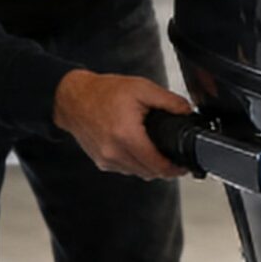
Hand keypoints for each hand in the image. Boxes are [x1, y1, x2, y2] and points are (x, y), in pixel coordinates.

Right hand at [53, 70, 193, 179]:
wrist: (73, 99)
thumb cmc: (103, 92)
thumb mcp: (142, 88)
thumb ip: (169, 101)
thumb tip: (187, 112)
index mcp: (126, 136)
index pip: (157, 165)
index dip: (174, 169)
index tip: (183, 166)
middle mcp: (114, 152)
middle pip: (149, 173)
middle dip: (165, 168)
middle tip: (174, 158)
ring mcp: (106, 160)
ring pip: (137, 173)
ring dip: (149, 167)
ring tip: (157, 152)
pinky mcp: (101, 161)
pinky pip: (125, 169)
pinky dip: (135, 163)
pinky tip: (139, 149)